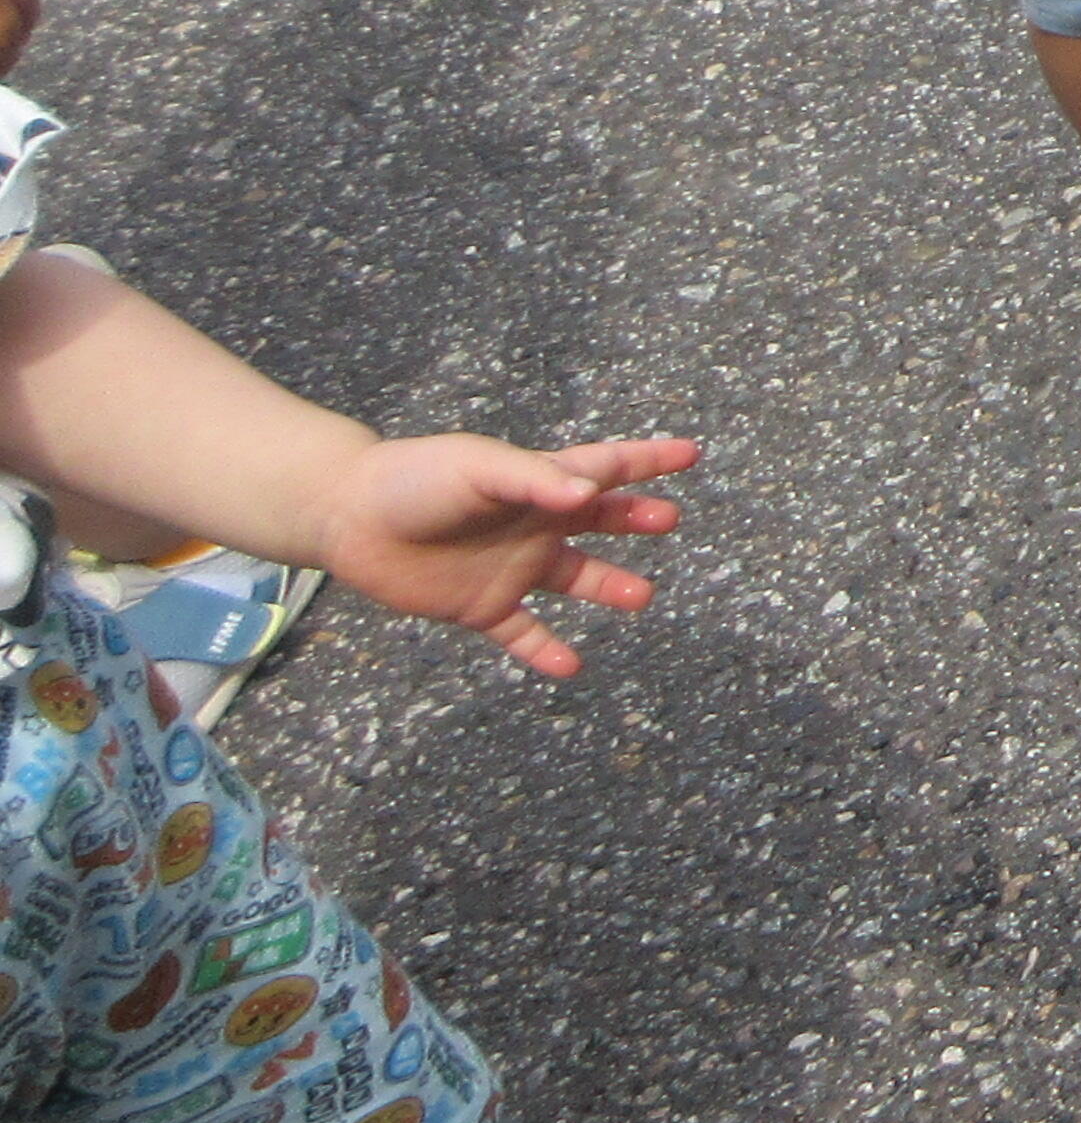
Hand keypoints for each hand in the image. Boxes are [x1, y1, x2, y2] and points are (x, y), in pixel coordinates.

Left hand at [308, 433, 697, 679]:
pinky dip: (546, 651)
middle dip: (635, 518)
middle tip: (669, 521)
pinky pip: (523, 633)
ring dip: (608, 587)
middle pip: (598, 522)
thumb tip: (589, 496)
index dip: (648, 460)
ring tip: (641, 597)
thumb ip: (533, 479)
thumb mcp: (478, 466)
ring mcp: (510, 567)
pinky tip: (571, 667)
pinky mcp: (481, 607)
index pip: (606, 468)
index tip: (690, 455)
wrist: (348, 518)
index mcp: (538, 484)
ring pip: (573, 579)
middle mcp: (533, 525)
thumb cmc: (414, 479)